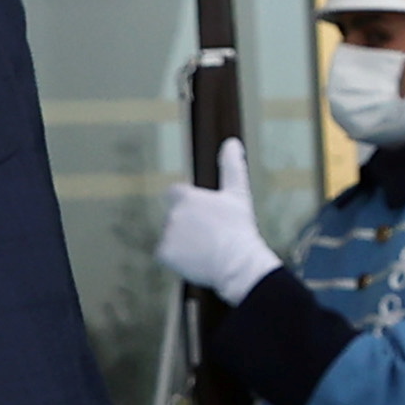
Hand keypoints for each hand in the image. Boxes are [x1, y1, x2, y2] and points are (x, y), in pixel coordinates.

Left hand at [153, 140, 278, 303]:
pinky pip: (167, 255)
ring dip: (185, 243)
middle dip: (189, 226)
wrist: (238, 263)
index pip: (175, 194)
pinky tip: (197, 260)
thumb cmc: (240, 229)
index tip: (203, 215)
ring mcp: (167, 234)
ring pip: (173, 237)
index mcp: (186, 196)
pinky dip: (179, 259)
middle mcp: (172, 213)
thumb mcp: (238, 194)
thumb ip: (231, 166)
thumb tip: (232, 141)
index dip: (188, 204)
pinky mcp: (164, 253)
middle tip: (211, 237)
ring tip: (207, 250)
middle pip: (176, 218)